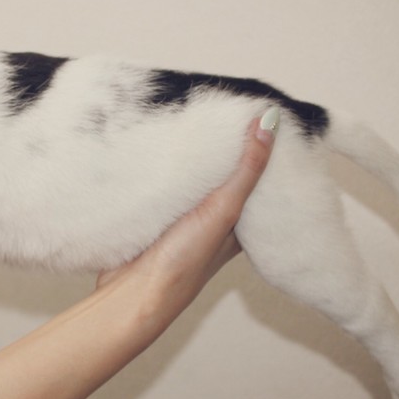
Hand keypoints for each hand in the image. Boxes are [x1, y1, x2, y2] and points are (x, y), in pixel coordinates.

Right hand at [96, 110, 277, 333]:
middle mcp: (213, 222)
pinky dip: (168, 167)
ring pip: (195, 179)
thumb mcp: (224, 210)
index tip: (261, 115)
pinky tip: (164, 146)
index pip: (258, 182)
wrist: (130, 292)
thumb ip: (246, 170)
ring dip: (194, 157)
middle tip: (227, 107)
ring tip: (197, 115)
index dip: (261, 151)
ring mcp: (183, 219)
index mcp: (239, 226)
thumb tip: (268, 122)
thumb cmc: (183, 263)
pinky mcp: (156, 215)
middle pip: (225, 177)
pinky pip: (167, 184)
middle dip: (225, 148)